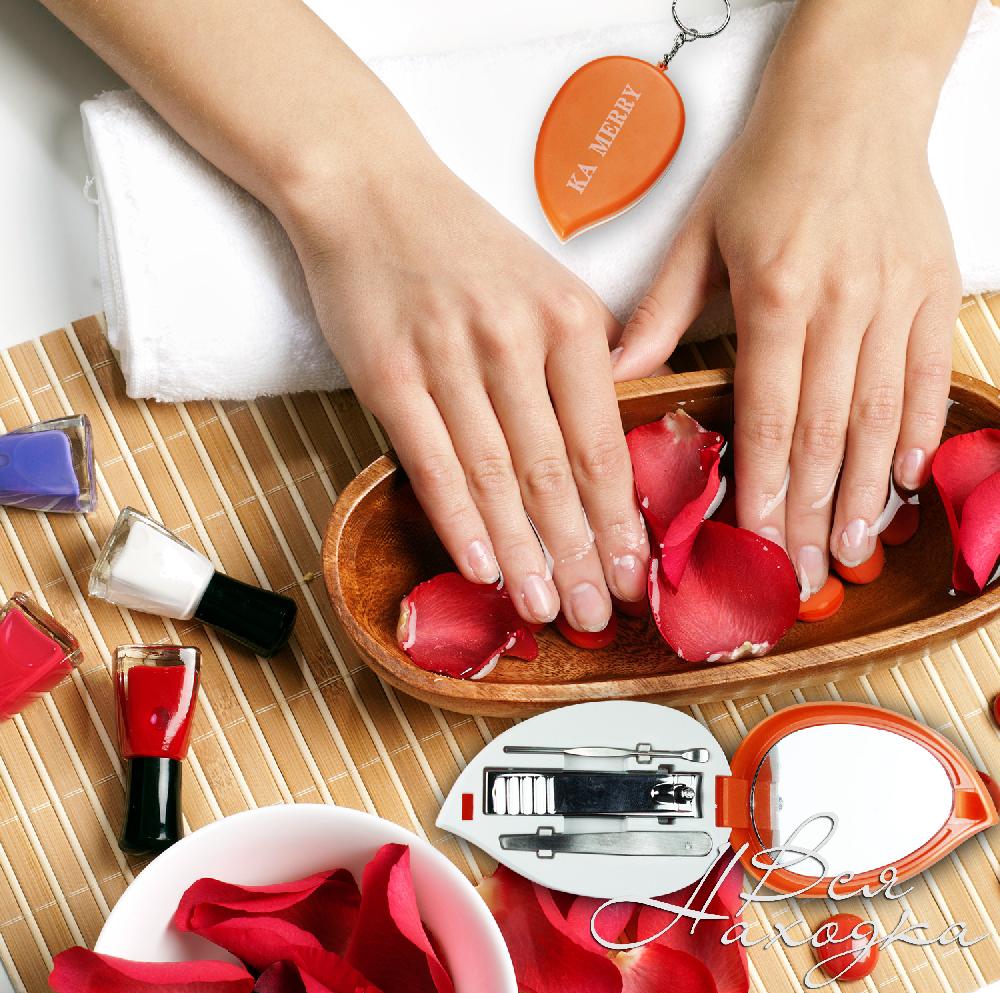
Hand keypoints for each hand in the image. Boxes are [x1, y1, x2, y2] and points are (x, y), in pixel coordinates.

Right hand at [289, 151, 648, 630]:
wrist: (370, 192)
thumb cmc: (464, 247)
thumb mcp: (547, 284)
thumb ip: (585, 358)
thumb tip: (615, 442)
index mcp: (568, 320)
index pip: (603, 442)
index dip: (620, 519)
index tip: (636, 574)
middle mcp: (514, 339)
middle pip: (555, 471)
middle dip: (579, 554)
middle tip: (597, 616)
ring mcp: (449, 356)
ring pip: (497, 476)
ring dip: (523, 553)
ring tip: (544, 609)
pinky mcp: (389, 373)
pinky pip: (431, 460)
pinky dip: (458, 520)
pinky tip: (480, 567)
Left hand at [612, 79, 959, 599]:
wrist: (854, 99)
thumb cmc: (769, 167)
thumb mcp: (700, 234)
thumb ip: (662, 313)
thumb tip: (620, 375)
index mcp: (776, 294)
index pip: (768, 414)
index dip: (765, 486)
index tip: (759, 542)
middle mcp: (841, 304)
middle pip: (824, 431)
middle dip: (813, 512)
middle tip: (804, 575)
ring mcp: (895, 299)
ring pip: (880, 415)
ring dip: (864, 491)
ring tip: (851, 550)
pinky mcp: (933, 290)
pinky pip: (928, 375)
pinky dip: (918, 430)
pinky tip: (903, 479)